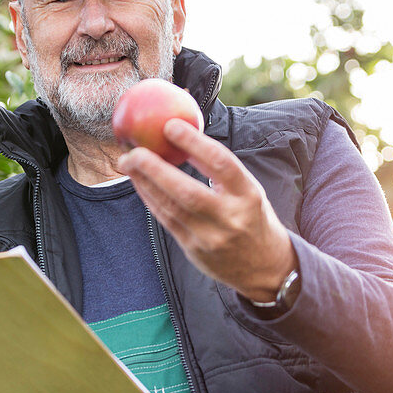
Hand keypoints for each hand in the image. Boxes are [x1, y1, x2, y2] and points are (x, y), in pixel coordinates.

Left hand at [117, 118, 297, 302]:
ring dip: (145, 183)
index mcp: (248, 194)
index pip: (221, 164)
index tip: (170, 126)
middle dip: (155, 169)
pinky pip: (166, 220)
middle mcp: (230, 217)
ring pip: (170, 207)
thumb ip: (218, 168)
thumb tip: (181, 135)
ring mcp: (210, 237)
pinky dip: (150, 198)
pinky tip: (139, 183)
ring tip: (128, 163)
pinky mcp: (193, 249)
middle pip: (187, 191)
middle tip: (133, 151)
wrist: (264, 267)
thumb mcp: (247, 189)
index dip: (194, 143)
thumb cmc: (252, 216)